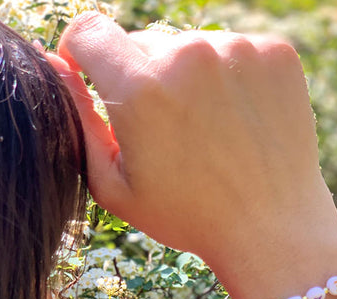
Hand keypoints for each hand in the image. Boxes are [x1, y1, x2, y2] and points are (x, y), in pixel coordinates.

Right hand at [56, 13, 336, 290]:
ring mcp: (237, 49)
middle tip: (164, 131)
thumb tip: (60, 69)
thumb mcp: (116, 188)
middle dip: (141, 78)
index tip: (89, 72)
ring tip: (208, 132)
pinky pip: (234, 52)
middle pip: (142, 43)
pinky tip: (238, 123)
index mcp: (139, 89)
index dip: (81, 51)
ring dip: (188, 77)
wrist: (272, 230)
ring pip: (190, 47)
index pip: (89, 30)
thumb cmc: (188, 218)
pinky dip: (229, 78)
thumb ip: (81, 124)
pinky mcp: (276, 54)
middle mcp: (187, 56)